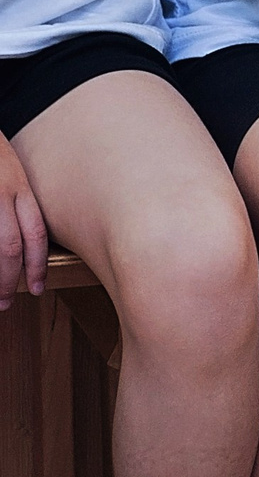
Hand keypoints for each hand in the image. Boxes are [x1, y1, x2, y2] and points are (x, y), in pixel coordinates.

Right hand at [0, 135, 45, 307]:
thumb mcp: (10, 172)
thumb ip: (16, 201)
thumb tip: (23, 243)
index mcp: (18, 187)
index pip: (35, 234)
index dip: (37, 266)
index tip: (36, 288)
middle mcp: (0, 193)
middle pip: (8, 247)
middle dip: (8, 281)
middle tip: (5, 304)